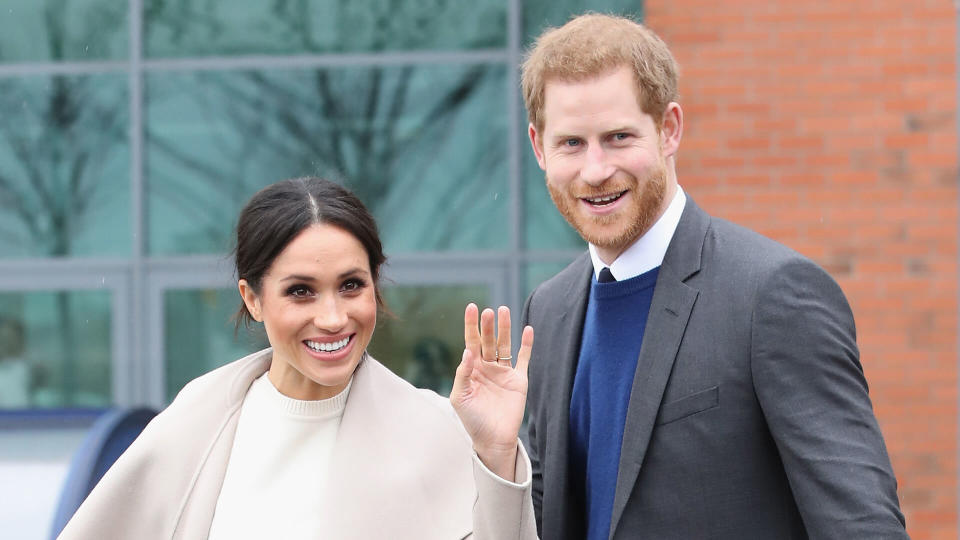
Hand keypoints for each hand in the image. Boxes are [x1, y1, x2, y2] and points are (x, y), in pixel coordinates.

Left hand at [450, 303, 533, 481]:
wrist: (493, 439)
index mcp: (472, 369)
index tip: (471, 308)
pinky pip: (524, 359)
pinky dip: (527, 345)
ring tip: (503, 311)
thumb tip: (467, 351)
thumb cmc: (472, 420)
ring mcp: (504, 372)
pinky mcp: (519, 380)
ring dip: (505, 329)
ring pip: (504, 345)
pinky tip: (528, 329)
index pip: (471, 342)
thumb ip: (462, 374)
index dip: (471, 325)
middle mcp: (487, 367)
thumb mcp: (460, 397)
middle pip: (488, 341)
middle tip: (488, 311)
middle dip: (488, 326)